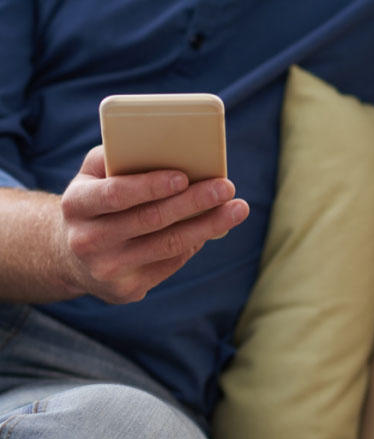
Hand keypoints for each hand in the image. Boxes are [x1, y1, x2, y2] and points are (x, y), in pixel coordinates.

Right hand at [58, 146, 248, 302]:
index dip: (150, 186)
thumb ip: (121, 155)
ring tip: (237, 209)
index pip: (116, 194)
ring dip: (209, 226)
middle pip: (151, 220)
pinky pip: (170, 263)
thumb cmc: (96, 200)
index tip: (183, 177)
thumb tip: (171, 147)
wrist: (71, 254)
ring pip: (168, 245)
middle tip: (226, 187)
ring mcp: (106, 270)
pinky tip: (214, 227)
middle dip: (194, 202)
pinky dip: (195, 242)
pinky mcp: (125, 290)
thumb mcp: (94, 174)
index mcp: (76, 204)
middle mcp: (86, 240)